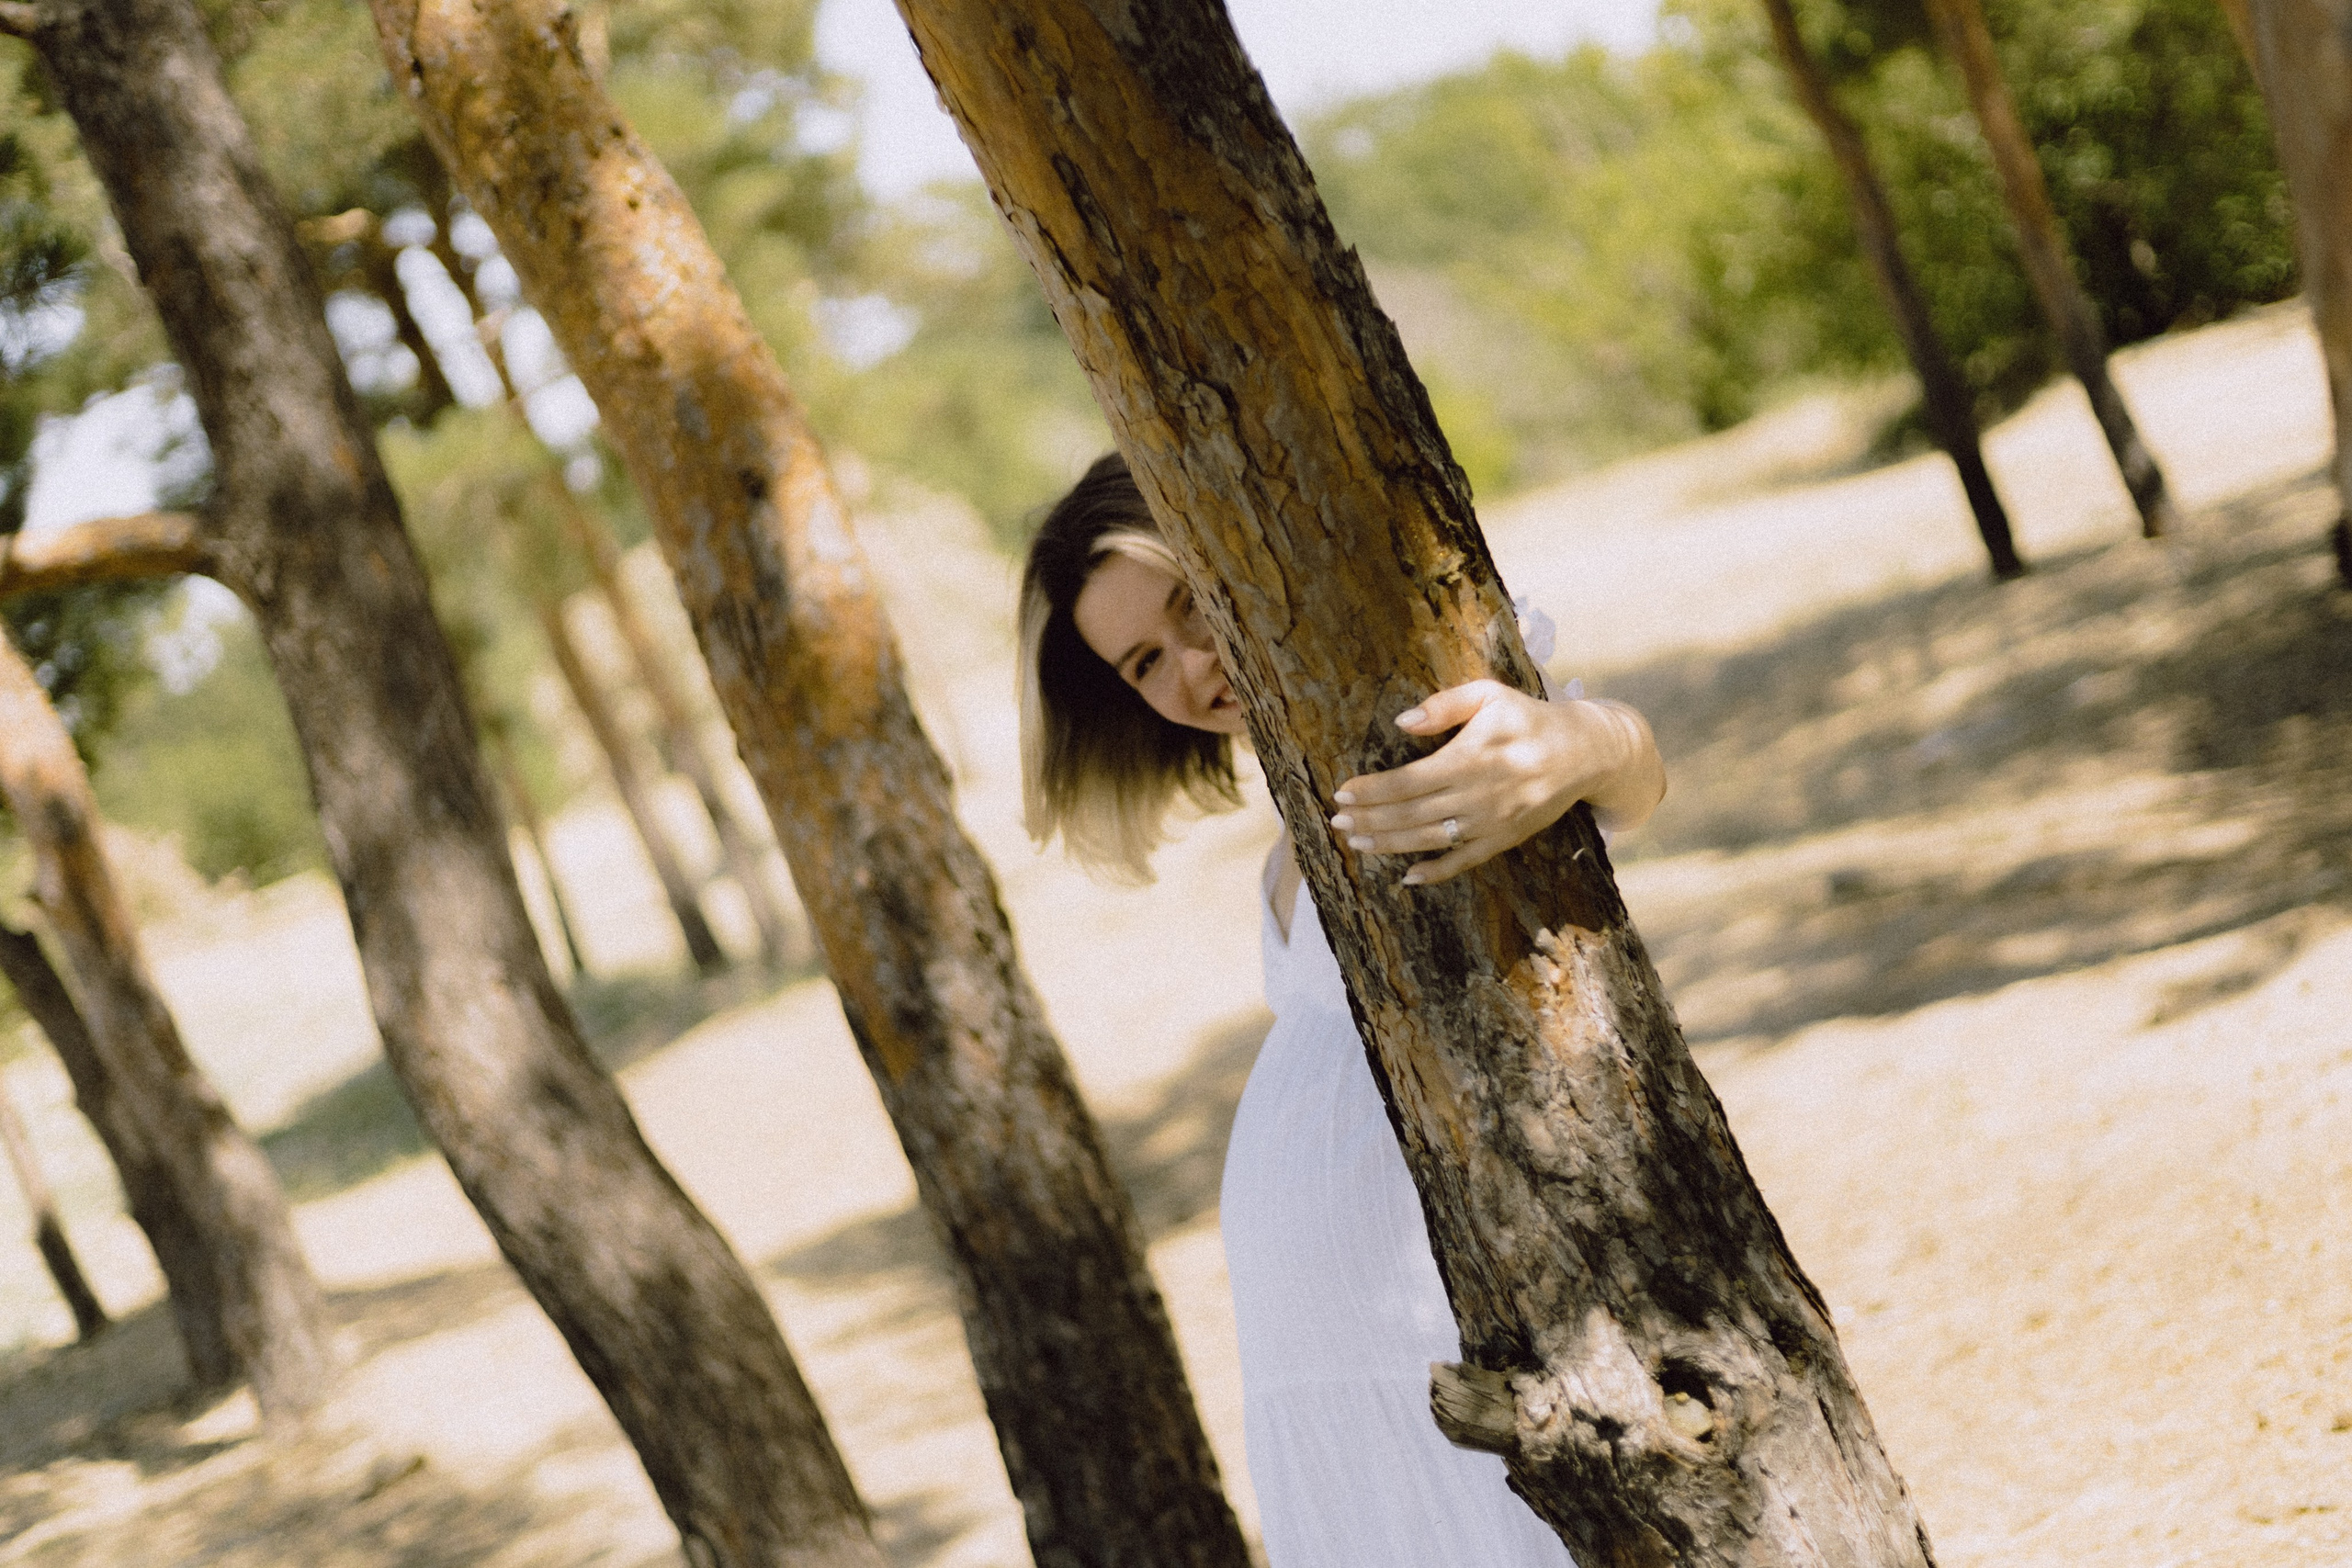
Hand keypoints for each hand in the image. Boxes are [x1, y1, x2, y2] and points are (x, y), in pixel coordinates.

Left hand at [1326, 680, 1663, 885]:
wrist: (1587, 752)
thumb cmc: (1529, 717)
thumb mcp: (1491, 695)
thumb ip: (1446, 704)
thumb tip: (1403, 722)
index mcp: (1473, 757)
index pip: (1410, 780)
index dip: (1374, 790)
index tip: (1343, 792)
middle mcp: (1481, 794)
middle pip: (1413, 813)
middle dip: (1371, 819)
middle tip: (1337, 821)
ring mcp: (1493, 822)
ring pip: (1432, 840)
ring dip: (1391, 844)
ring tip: (1357, 843)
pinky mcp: (1506, 839)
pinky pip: (1466, 862)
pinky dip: (1436, 873)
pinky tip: (1407, 877)